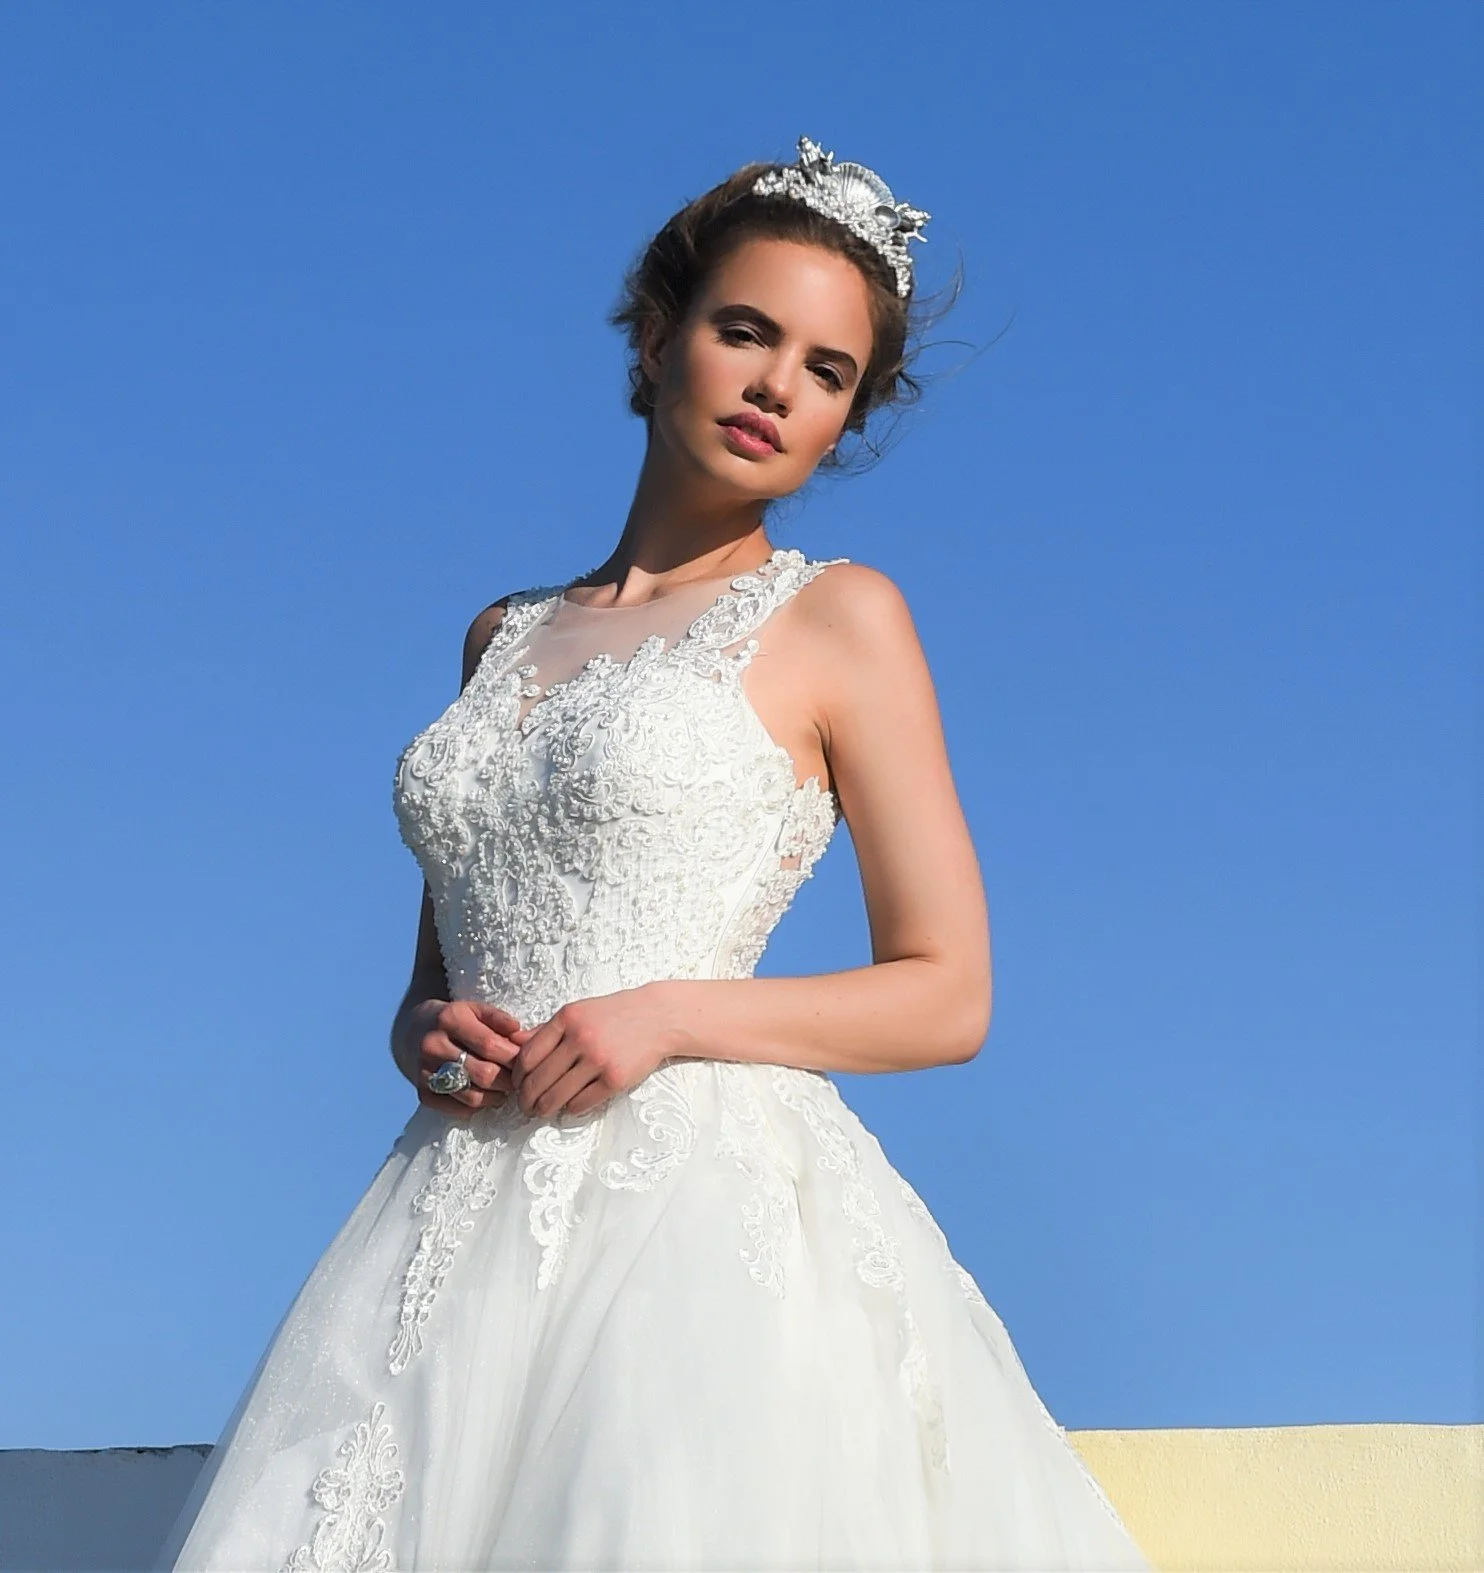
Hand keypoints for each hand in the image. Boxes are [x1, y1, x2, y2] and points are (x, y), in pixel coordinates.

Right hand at [401, 999, 531, 1118]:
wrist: (414, 1032)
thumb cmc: (455, 1020)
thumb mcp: (474, 1009)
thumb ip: (499, 1019)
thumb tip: (522, 1034)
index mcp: (449, 1019)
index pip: (490, 1045)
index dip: (514, 1056)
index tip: (527, 1061)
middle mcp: (433, 1045)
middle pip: (483, 1073)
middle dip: (509, 1079)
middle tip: (520, 1078)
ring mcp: (425, 1072)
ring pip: (472, 1096)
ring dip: (496, 1096)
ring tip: (505, 1087)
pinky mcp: (422, 1093)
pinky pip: (457, 1109)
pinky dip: (477, 1106)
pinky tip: (486, 1095)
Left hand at [512, 985, 672, 1118]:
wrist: (657, 1017)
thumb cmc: (613, 1014)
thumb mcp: (578, 1011)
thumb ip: (547, 1029)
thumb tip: (514, 1044)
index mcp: (567, 1019)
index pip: (528, 1056)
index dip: (517, 1077)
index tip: (517, 1086)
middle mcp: (580, 1038)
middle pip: (538, 1080)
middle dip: (526, 1100)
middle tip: (525, 1107)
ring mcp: (599, 1060)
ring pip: (556, 1096)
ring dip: (544, 1109)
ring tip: (542, 1111)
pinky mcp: (615, 1079)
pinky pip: (581, 1103)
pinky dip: (570, 1109)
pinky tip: (569, 1106)